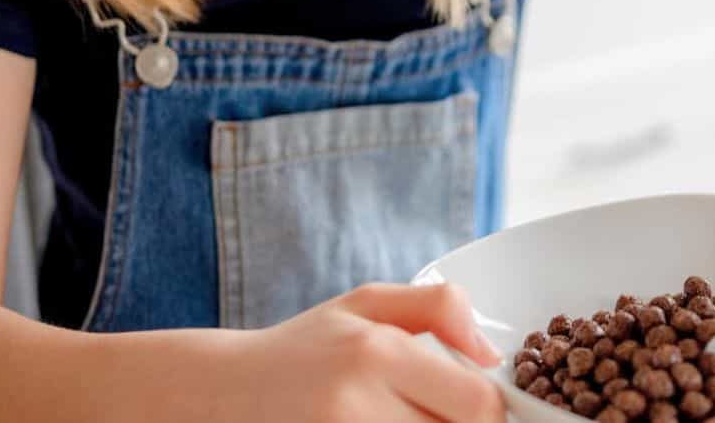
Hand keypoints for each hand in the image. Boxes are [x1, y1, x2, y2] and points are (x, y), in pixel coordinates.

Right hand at [223, 283, 505, 421]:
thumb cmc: (303, 347)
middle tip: (439, 414)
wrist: (223, 391)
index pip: (478, 404)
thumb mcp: (366, 304)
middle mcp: (357, 406)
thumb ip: (438, 308)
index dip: (491, 410)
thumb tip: (490, 353)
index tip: (476, 404)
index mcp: (376, 354)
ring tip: (406, 420)